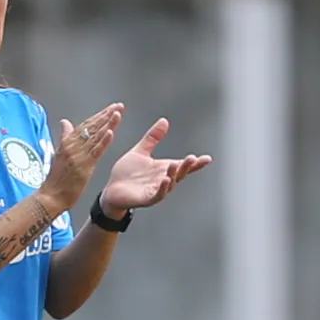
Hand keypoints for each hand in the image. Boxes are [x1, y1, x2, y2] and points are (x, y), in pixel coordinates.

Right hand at [43, 103, 124, 204]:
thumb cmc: (56, 180)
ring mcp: (78, 155)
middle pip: (92, 127)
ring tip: (117, 113)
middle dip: (106, 115)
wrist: (50, 197)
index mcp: (67, 143)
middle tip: (118, 106)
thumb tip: (65, 122)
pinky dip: (103, 141)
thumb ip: (64, 137)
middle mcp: (73, 146)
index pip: (86, 125)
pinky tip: (111, 132)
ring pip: (95, 136)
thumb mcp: (59, 154)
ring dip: (108, 124)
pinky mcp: (84, 166)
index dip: (98, 116)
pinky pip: (95, 152)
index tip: (110, 108)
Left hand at [98, 118, 212, 216]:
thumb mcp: (141, 152)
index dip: (196, 163)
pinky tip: (166, 180)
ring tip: (176, 165)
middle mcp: (163, 180)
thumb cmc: (126, 173)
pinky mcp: (146, 199)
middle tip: (193, 158)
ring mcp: (156, 190)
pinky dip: (163, 188)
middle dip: (186, 167)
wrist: (112, 190)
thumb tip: (164, 121)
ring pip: (170, 184)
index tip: (207, 158)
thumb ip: (153, 138)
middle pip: (179, 174)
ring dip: (174, 175)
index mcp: (163, 169)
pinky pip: (158, 195)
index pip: (182, 165)